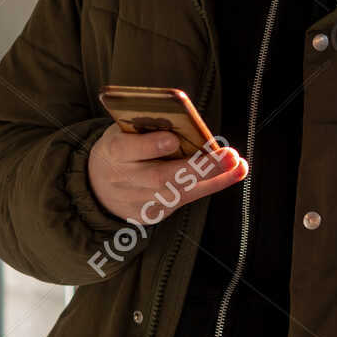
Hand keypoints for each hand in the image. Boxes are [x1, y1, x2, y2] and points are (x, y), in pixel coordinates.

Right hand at [86, 125, 246, 224]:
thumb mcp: (123, 131)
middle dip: (198, 167)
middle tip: (230, 155)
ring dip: (213, 179)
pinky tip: (229, 175)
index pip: (127, 150)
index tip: (172, 139)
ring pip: (178, 193)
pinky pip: (182, 201)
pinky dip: (208, 187)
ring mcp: (137, 202)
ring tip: (238, 165)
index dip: (150, 146)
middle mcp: (124, 180)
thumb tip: (182, 122)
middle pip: (161, 177)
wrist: (98, 188)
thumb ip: (146, 128)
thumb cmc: (121, 149)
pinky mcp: (150, 215)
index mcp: (112, 152)